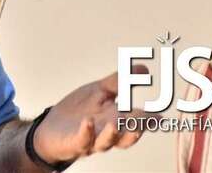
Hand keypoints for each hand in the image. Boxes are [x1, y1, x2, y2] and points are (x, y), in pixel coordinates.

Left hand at [32, 65, 154, 162]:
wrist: (51, 128)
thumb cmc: (79, 110)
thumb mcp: (100, 91)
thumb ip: (120, 81)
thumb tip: (143, 68)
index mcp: (117, 119)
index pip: (136, 122)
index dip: (148, 121)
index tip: (160, 116)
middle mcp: (107, 133)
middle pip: (125, 134)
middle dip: (135, 127)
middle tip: (143, 117)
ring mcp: (92, 140)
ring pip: (106, 142)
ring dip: (112, 134)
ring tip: (115, 124)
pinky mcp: (74, 143)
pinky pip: (81, 141)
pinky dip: (86, 133)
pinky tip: (88, 123)